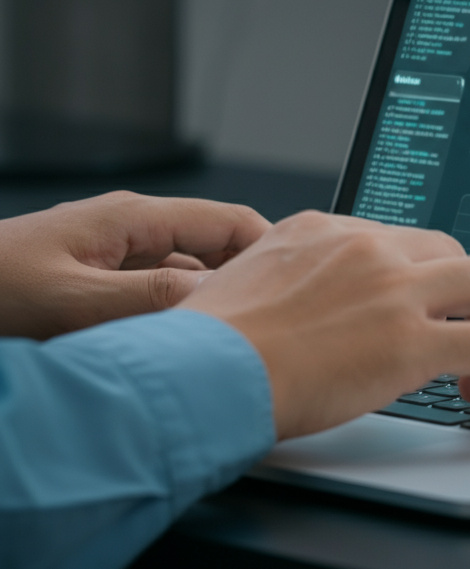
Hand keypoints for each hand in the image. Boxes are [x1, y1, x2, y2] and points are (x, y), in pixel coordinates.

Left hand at [0, 191, 270, 339]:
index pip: (228, 221)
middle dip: (246, 282)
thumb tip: (218, 298)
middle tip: (275, 323)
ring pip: (187, 278)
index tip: (302, 282)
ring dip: (209, 305)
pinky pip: (157, 297)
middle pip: (213, 250)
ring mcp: (116, 258)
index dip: (273, 247)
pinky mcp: (101, 284)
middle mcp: (131, 232)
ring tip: (234, 341)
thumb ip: (147, 298)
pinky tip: (183, 349)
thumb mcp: (70, 301)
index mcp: (133, 219)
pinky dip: (178, 319)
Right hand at [179, 211, 469, 439]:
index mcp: (321, 230)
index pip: (393, 238)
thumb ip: (283, 281)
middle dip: (460, 288)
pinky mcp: (410, 341)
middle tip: (458, 323)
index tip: (416, 301)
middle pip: (446, 247)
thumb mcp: (241, 282)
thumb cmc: (205, 344)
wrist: (199, 373)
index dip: (413, 273)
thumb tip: (293, 306)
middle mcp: (364, 248)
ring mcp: (392, 290)